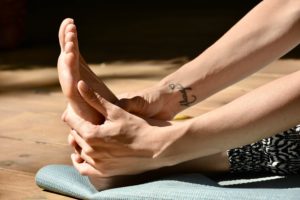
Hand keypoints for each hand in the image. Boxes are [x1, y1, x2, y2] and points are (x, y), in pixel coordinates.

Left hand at [63, 81, 180, 176]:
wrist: (156, 147)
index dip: (72, 112)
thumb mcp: (116, 111)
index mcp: (91, 134)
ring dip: (79, 141)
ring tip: (86, 133)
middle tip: (82, 118)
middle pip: (74, 135)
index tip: (75, 108)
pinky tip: (81, 154)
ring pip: (78, 150)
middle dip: (77, 126)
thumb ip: (95, 99)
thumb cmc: (137, 126)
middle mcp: (91, 151)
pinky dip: (79, 161)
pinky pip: (84, 169)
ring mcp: (97, 164)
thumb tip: (79, 84)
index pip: (71, 120)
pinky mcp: (104, 172)